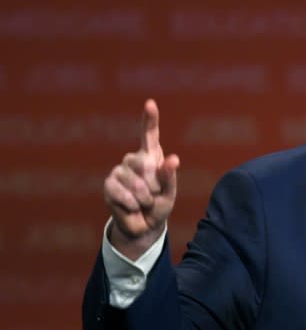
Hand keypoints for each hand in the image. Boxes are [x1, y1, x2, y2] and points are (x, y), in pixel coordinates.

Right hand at [103, 99, 179, 258]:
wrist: (143, 226)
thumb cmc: (159, 205)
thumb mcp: (170, 193)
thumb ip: (170, 176)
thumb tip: (173, 159)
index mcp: (151, 157)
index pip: (149, 134)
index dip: (149, 119)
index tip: (150, 103)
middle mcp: (133, 160)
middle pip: (146, 165)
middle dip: (155, 186)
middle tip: (153, 195)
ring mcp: (119, 171)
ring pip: (136, 183)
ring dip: (145, 198)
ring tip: (143, 202)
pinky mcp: (108, 185)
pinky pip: (123, 194)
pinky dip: (132, 205)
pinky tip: (132, 207)